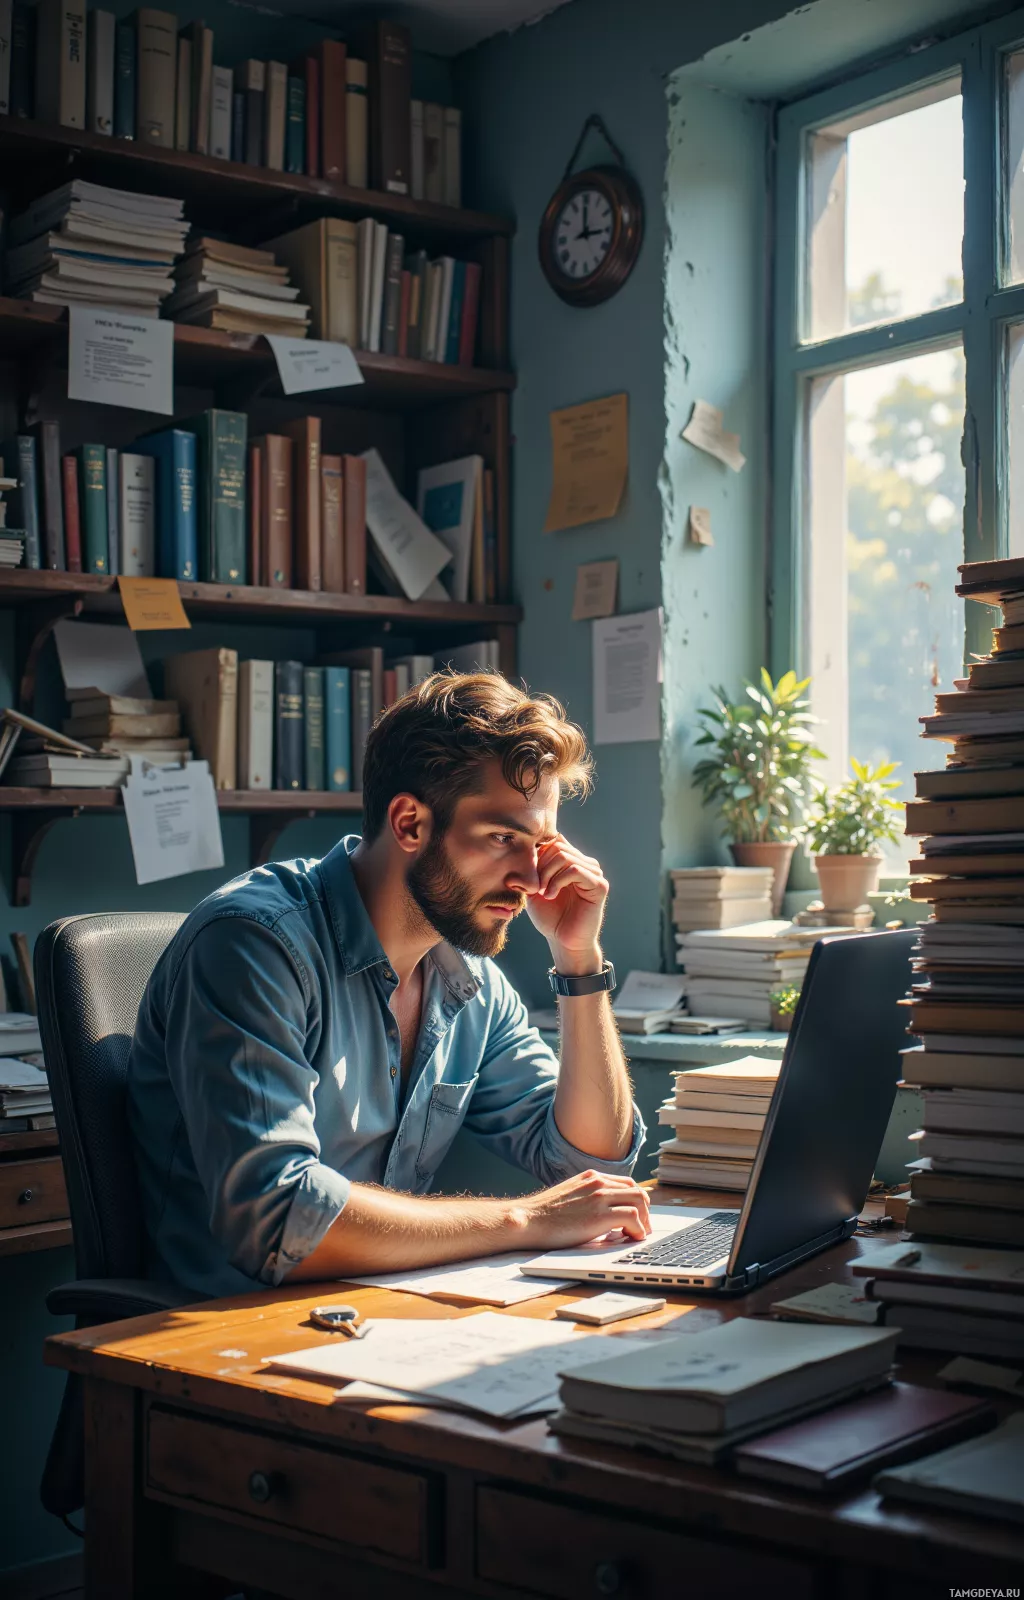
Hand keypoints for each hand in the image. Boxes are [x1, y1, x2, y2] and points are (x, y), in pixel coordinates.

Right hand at [514, 1171, 650, 1249]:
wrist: (528, 1220)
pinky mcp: (600, 1214)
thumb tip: (605, 1216)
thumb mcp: (569, 1196)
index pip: (627, 1183)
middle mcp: (598, 1182)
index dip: (636, 1201)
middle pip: (637, 1191)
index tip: (637, 1217)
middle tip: (642, 1229)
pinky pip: (633, 1217)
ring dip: (644, 1221)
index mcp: (591, 1177)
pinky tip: (630, 1238)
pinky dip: (638, 1229)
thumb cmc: (544, 1215)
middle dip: (645, 1212)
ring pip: (640, 1201)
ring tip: (637, 1235)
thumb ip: (588, 1199)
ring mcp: (600, 1197)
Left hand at [526, 833, 608, 973]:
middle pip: (558, 847)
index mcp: (572, 861)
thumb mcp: (533, 889)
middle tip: (534, 887)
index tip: (528, 876)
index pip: (554, 841)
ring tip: (542, 892)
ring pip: (565, 857)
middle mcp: (585, 863)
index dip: (538, 854)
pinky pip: (575, 870)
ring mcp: (594, 873)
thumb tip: (524, 846)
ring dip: (547, 874)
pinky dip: (558, 881)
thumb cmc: (550, 917)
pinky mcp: (599, 885)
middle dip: (540, 866)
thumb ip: (530, 868)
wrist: (563, 941)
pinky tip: (550, 895)